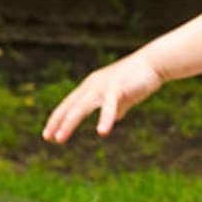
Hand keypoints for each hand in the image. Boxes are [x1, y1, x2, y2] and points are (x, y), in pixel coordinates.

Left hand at [43, 53, 163, 143]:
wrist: (153, 63)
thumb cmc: (137, 79)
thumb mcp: (122, 96)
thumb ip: (116, 107)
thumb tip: (114, 119)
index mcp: (90, 87)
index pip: (68, 104)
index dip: (57, 119)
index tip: (47, 135)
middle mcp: (92, 86)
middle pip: (70, 106)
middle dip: (58, 122)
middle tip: (48, 138)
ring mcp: (104, 87)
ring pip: (82, 107)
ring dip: (69, 123)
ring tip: (60, 138)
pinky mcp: (118, 89)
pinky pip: (109, 106)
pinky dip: (105, 119)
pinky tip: (102, 132)